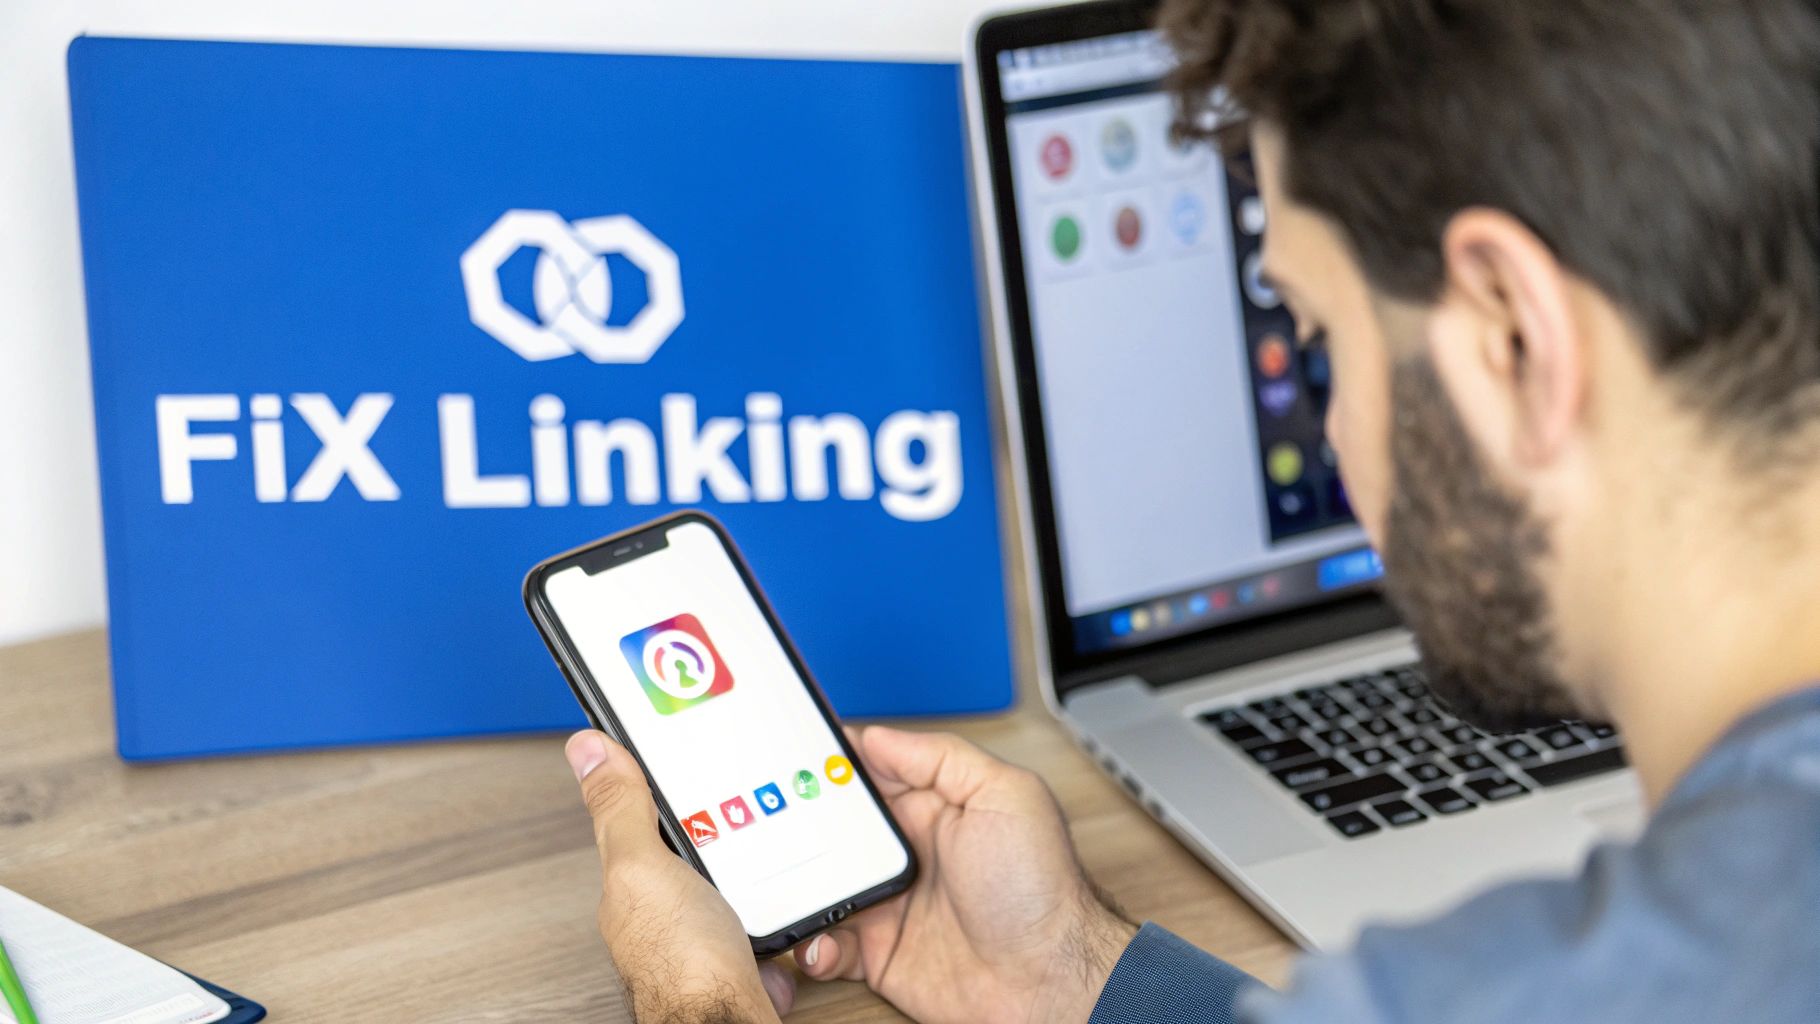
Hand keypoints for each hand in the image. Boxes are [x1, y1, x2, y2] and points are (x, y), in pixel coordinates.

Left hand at [565, 731, 793, 1022]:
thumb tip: (586, 750)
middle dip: (726, 830)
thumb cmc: (684, 969)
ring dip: (760, 873)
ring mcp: (705, 938)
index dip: (662, 784)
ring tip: (777, 855)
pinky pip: (771, 922)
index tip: (684, 752)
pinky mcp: (746, 961)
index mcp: (633, 882)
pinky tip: (787, 910)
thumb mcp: (642, 868)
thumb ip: (621, 812)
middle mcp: (664, 913)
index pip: (642, 816)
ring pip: (739, 884)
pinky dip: (783, 918)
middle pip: (697, 849)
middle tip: (749, 809)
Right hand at [790, 726, 1136, 1023]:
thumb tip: (878, 736)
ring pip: (821, 886)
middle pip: (833, 831)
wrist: (1049, 980)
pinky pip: (828, 945)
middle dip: (799, 824)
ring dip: (798, 884)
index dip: (830, 768)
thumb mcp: (1004, 795)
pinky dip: (812, 943)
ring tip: (785, 883)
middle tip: (768, 822)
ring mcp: (891, 905)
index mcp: (933, 809)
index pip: (869, 777)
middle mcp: (907, 854)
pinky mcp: (880, 955)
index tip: (791, 757)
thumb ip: (940, 758)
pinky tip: (821, 936)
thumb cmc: (1042, 888)